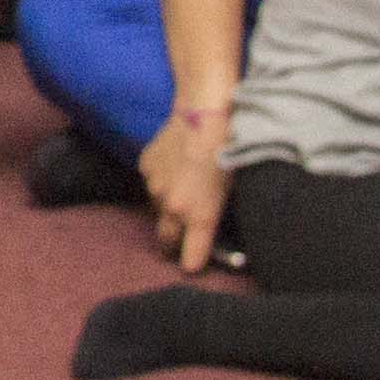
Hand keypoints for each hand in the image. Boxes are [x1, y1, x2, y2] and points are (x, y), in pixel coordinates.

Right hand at [140, 110, 231, 272]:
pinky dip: (161, 180)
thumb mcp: (234, 187)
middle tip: (178, 241)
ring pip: (158, 208)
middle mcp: (174, 208)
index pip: (191, 258)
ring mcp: (155, 187)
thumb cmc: (229, 149)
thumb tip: (215, 224)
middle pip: (166, 241)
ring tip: (184, 187)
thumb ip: (219, 212)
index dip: (192, 263)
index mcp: (199, 216)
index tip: (192, 266)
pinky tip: (176, 164)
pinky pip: (152, 182)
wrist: (204, 113)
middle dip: (172, 244)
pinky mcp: (145, 167)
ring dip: (168, 206)